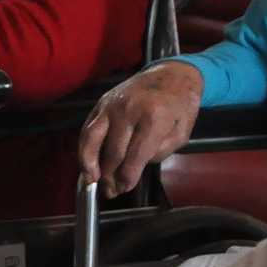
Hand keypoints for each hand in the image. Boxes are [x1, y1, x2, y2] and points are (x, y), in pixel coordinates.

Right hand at [79, 62, 204, 196]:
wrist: (170, 75)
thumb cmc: (179, 105)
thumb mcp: (182, 132)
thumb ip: (160, 151)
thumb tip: (135, 165)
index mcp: (153, 117)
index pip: (135, 155)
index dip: (128, 176)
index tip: (125, 188)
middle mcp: (128, 110)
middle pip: (113, 151)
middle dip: (111, 175)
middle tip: (111, 191)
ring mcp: (111, 105)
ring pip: (92, 139)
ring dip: (89, 162)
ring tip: (90, 179)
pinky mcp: (101, 104)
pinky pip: (88, 128)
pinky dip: (84, 147)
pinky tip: (86, 161)